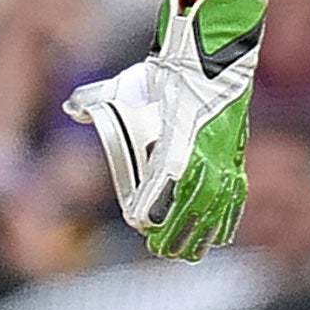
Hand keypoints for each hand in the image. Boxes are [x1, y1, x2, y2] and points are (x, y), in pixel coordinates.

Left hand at [64, 0, 264, 261]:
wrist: (213, 54)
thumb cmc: (167, 71)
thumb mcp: (128, 81)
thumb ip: (98, 98)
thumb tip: (73, 108)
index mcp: (179, 134)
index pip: (165, 175)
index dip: (152, 201)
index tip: (137, 222)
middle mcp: (206, 148)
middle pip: (193, 198)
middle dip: (177, 227)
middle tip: (158, 251)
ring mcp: (224, 153)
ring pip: (216, 201)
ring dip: (202, 230)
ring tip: (186, 255)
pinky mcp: (236, 155)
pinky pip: (236, 192)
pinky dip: (229, 216)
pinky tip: (221, 238)